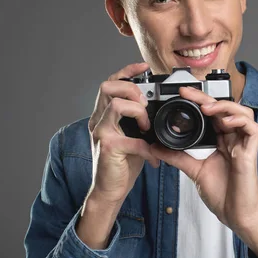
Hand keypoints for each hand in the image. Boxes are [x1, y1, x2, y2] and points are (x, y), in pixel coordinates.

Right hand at [87, 62, 159, 204]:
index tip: (144, 67)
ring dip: (138, 111)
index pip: (111, 83)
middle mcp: (98, 120)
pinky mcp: (109, 148)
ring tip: (147, 126)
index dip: (127, 71)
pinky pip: (132, 140)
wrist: (110, 190)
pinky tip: (153, 157)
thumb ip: (139, 120)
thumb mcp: (132, 135)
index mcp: (104, 115)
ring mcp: (101, 133)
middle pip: (107, 87)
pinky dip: (148, 148)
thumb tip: (159, 108)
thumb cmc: (122, 162)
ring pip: (116, 106)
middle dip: (130, 88)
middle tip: (145, 104)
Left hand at [151, 86, 257, 233]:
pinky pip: (253, 128)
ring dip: (225, 106)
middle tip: (188, 94)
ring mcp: (244, 144)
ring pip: (243, 112)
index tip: (182, 95)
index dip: (200, 102)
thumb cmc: (222, 195)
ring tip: (208, 108)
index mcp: (223, 141)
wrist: (235, 216)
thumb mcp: (194, 171)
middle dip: (207, 98)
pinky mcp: (251, 152)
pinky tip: (225, 122)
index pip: (213, 114)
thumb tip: (156, 147)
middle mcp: (234, 139)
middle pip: (226, 109)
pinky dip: (240, 121)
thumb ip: (178, 157)